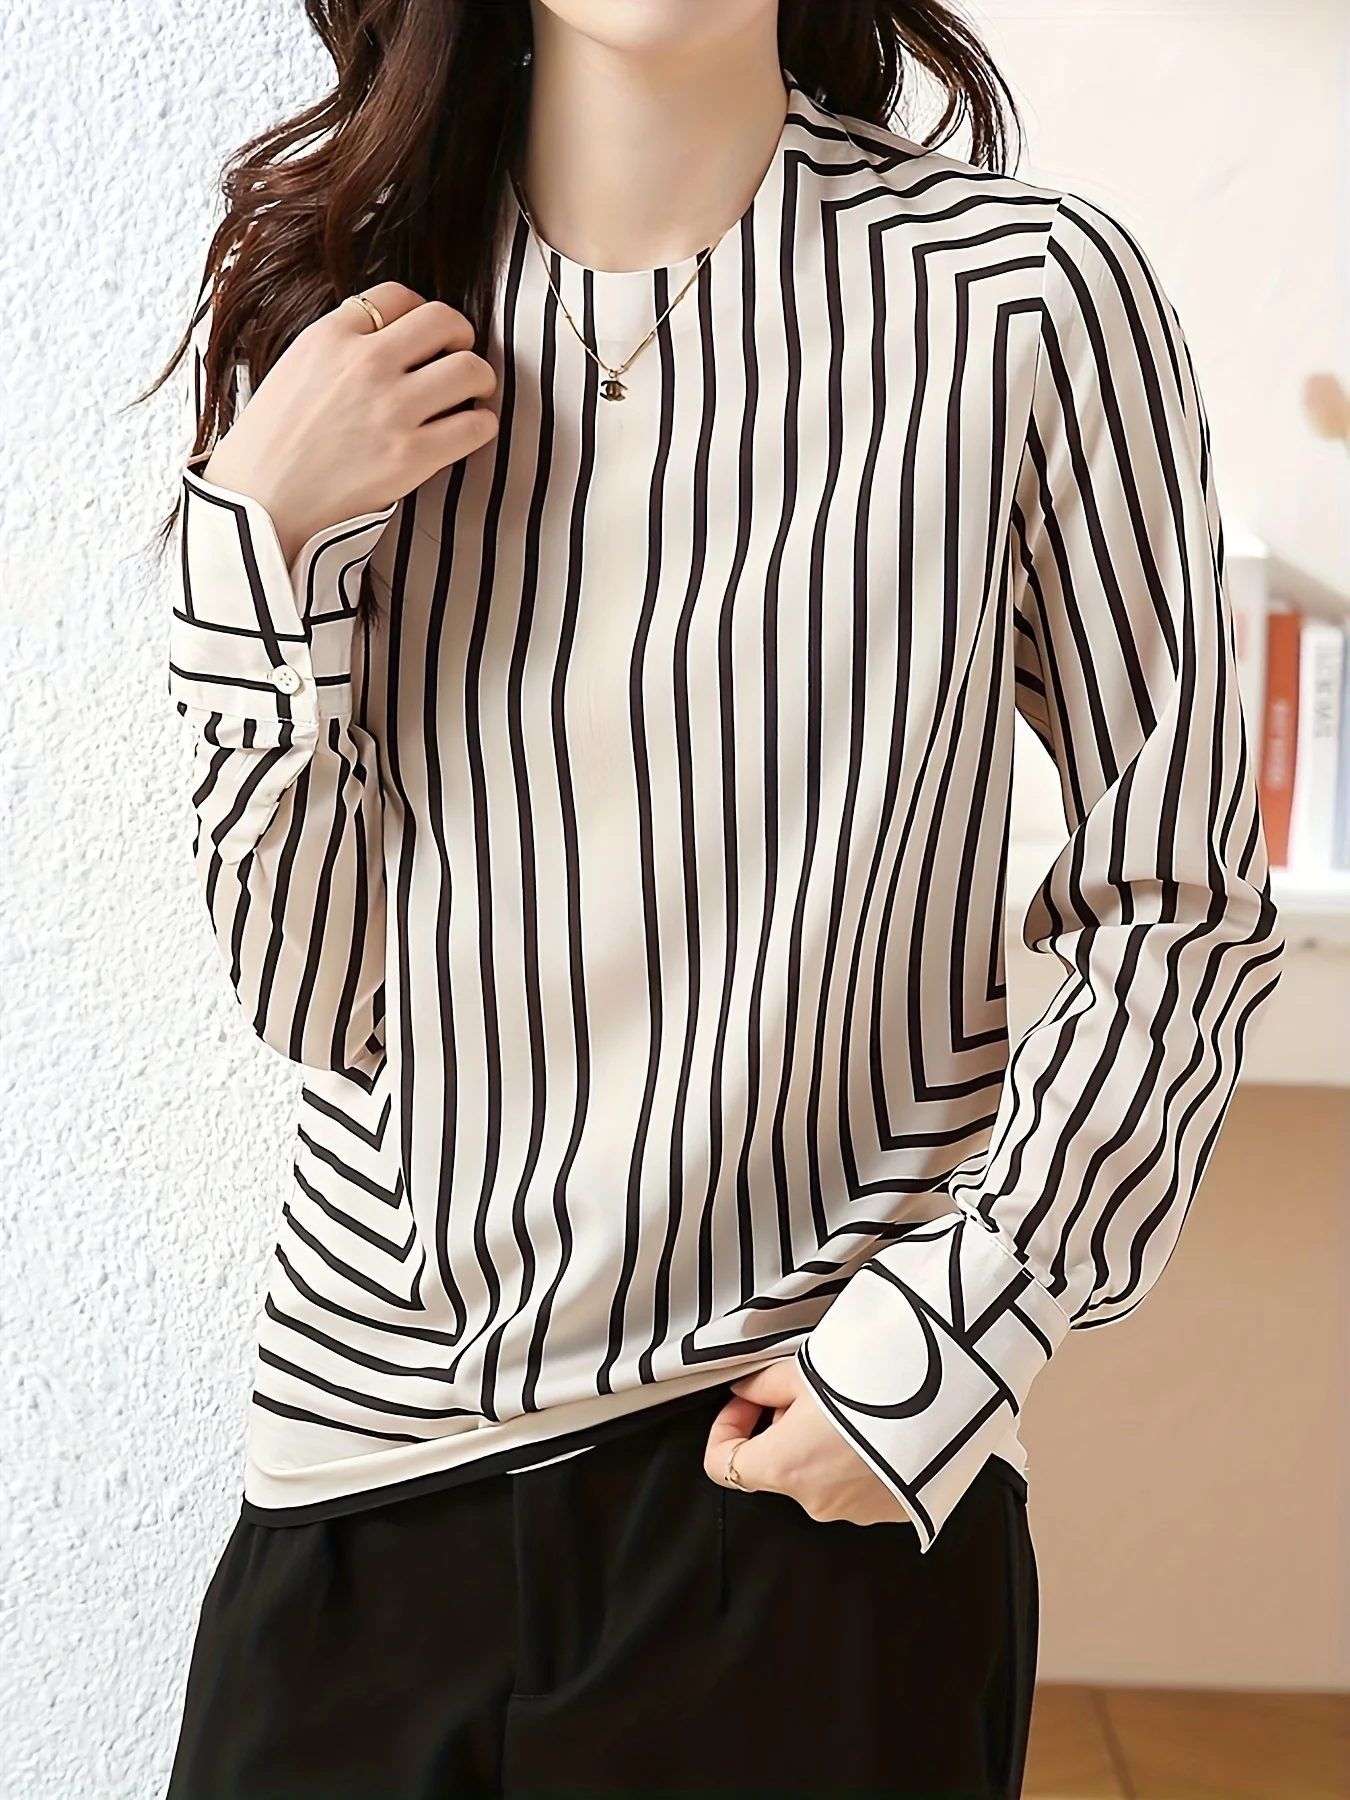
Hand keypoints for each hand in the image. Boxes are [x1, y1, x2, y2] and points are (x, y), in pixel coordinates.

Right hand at [201, 281, 499, 564]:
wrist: (261, 503)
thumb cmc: (271, 444)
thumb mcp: (292, 369)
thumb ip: (338, 347)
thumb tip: (383, 337)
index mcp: (331, 336)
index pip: (399, 296)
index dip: (420, 313)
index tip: (425, 337)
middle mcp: (366, 363)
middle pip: (445, 321)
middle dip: (461, 337)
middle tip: (458, 357)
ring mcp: (393, 408)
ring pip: (470, 369)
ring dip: (479, 380)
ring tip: (471, 395)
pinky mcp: (412, 455)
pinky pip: (475, 426)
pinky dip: (482, 426)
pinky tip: (469, 431)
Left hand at [703, 1357, 914, 1526]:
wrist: (943, 1403)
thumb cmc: (874, 1386)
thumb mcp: (806, 1371)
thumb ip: (764, 1385)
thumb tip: (747, 1389)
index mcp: (783, 1466)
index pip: (721, 1465)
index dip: (725, 1430)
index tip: (745, 1404)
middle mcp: (814, 1499)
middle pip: (776, 1465)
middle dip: (782, 1429)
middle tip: (807, 1392)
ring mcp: (853, 1510)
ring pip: (818, 1475)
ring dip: (821, 1445)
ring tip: (850, 1405)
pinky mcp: (889, 1510)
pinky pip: (857, 1485)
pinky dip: (857, 1461)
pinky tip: (875, 1427)